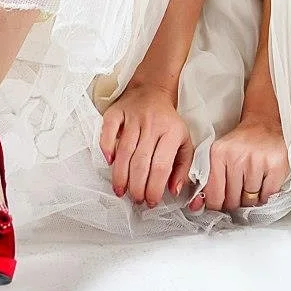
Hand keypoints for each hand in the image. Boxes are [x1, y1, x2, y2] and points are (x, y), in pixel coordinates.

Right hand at [99, 78, 192, 207]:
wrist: (153, 89)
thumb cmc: (168, 122)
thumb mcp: (184, 141)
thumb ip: (182, 167)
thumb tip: (174, 190)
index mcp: (171, 132)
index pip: (161, 166)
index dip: (154, 187)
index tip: (151, 201)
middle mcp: (152, 125)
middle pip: (141, 162)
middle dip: (137, 186)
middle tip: (135, 199)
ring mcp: (133, 118)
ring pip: (124, 151)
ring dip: (121, 175)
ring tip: (120, 191)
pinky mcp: (116, 112)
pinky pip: (108, 129)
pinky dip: (106, 146)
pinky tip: (108, 162)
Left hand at [192, 113, 286, 212]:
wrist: (263, 125)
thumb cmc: (240, 144)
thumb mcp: (218, 156)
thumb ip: (207, 181)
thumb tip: (196, 206)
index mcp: (218, 154)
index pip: (214, 194)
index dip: (217, 205)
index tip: (220, 205)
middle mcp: (237, 157)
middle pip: (232, 200)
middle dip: (234, 202)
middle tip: (238, 194)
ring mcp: (258, 161)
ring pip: (250, 200)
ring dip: (250, 199)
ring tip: (250, 186)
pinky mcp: (276, 165)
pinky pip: (267, 196)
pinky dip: (264, 196)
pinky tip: (262, 185)